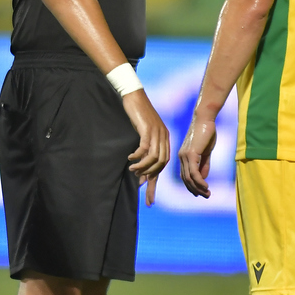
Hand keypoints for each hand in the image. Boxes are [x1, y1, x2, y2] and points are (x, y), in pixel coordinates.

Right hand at [120, 90, 169, 205]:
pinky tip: (130, 157)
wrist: (134, 96)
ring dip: (143, 167)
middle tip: (137, 180)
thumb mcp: (143, 135)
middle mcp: (164, 137)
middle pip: (161, 164)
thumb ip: (144, 152)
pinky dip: (138, 156)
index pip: (163, 165)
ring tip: (132, 169)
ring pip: (154, 158)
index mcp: (165, 139)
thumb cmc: (137, 116)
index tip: (149, 199)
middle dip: (150, 175)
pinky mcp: (147, 129)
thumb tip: (140, 173)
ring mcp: (156, 133)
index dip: (155, 181)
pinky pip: (145, 148)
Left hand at [178, 114, 216, 197]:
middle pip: (186, 179)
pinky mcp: (190, 154)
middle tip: (206, 196)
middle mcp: (181, 157)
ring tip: (207, 193)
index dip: (192, 186)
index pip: (185, 176)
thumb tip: (203, 178)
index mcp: (183, 156)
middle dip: (196, 190)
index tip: (201, 192)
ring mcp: (185, 156)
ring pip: (189, 178)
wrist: (205, 119)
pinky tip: (206, 186)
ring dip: (198, 188)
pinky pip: (194, 172)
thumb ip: (204, 164)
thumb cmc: (206, 132)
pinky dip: (199, 181)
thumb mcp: (206, 151)